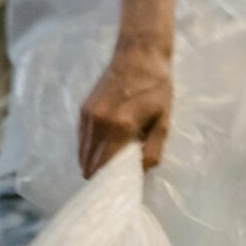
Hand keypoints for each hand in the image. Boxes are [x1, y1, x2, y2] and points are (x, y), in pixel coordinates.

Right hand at [78, 39, 173, 175]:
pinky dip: (88, 148)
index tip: (113, 191)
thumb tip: (141, 171)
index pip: (102, 166)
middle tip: (112, 182)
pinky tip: (100, 151)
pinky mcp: (84, 109)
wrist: (139, 54)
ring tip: (106, 169)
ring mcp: (88, 115)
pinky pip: (81, 138)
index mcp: (119, 128)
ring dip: (91, 162)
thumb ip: (153, 149)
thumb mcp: (164, 120)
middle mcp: (98, 123)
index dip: (105, 183)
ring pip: (82, 152)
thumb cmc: (157, 87)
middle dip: (97, 175)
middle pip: (87, 163)